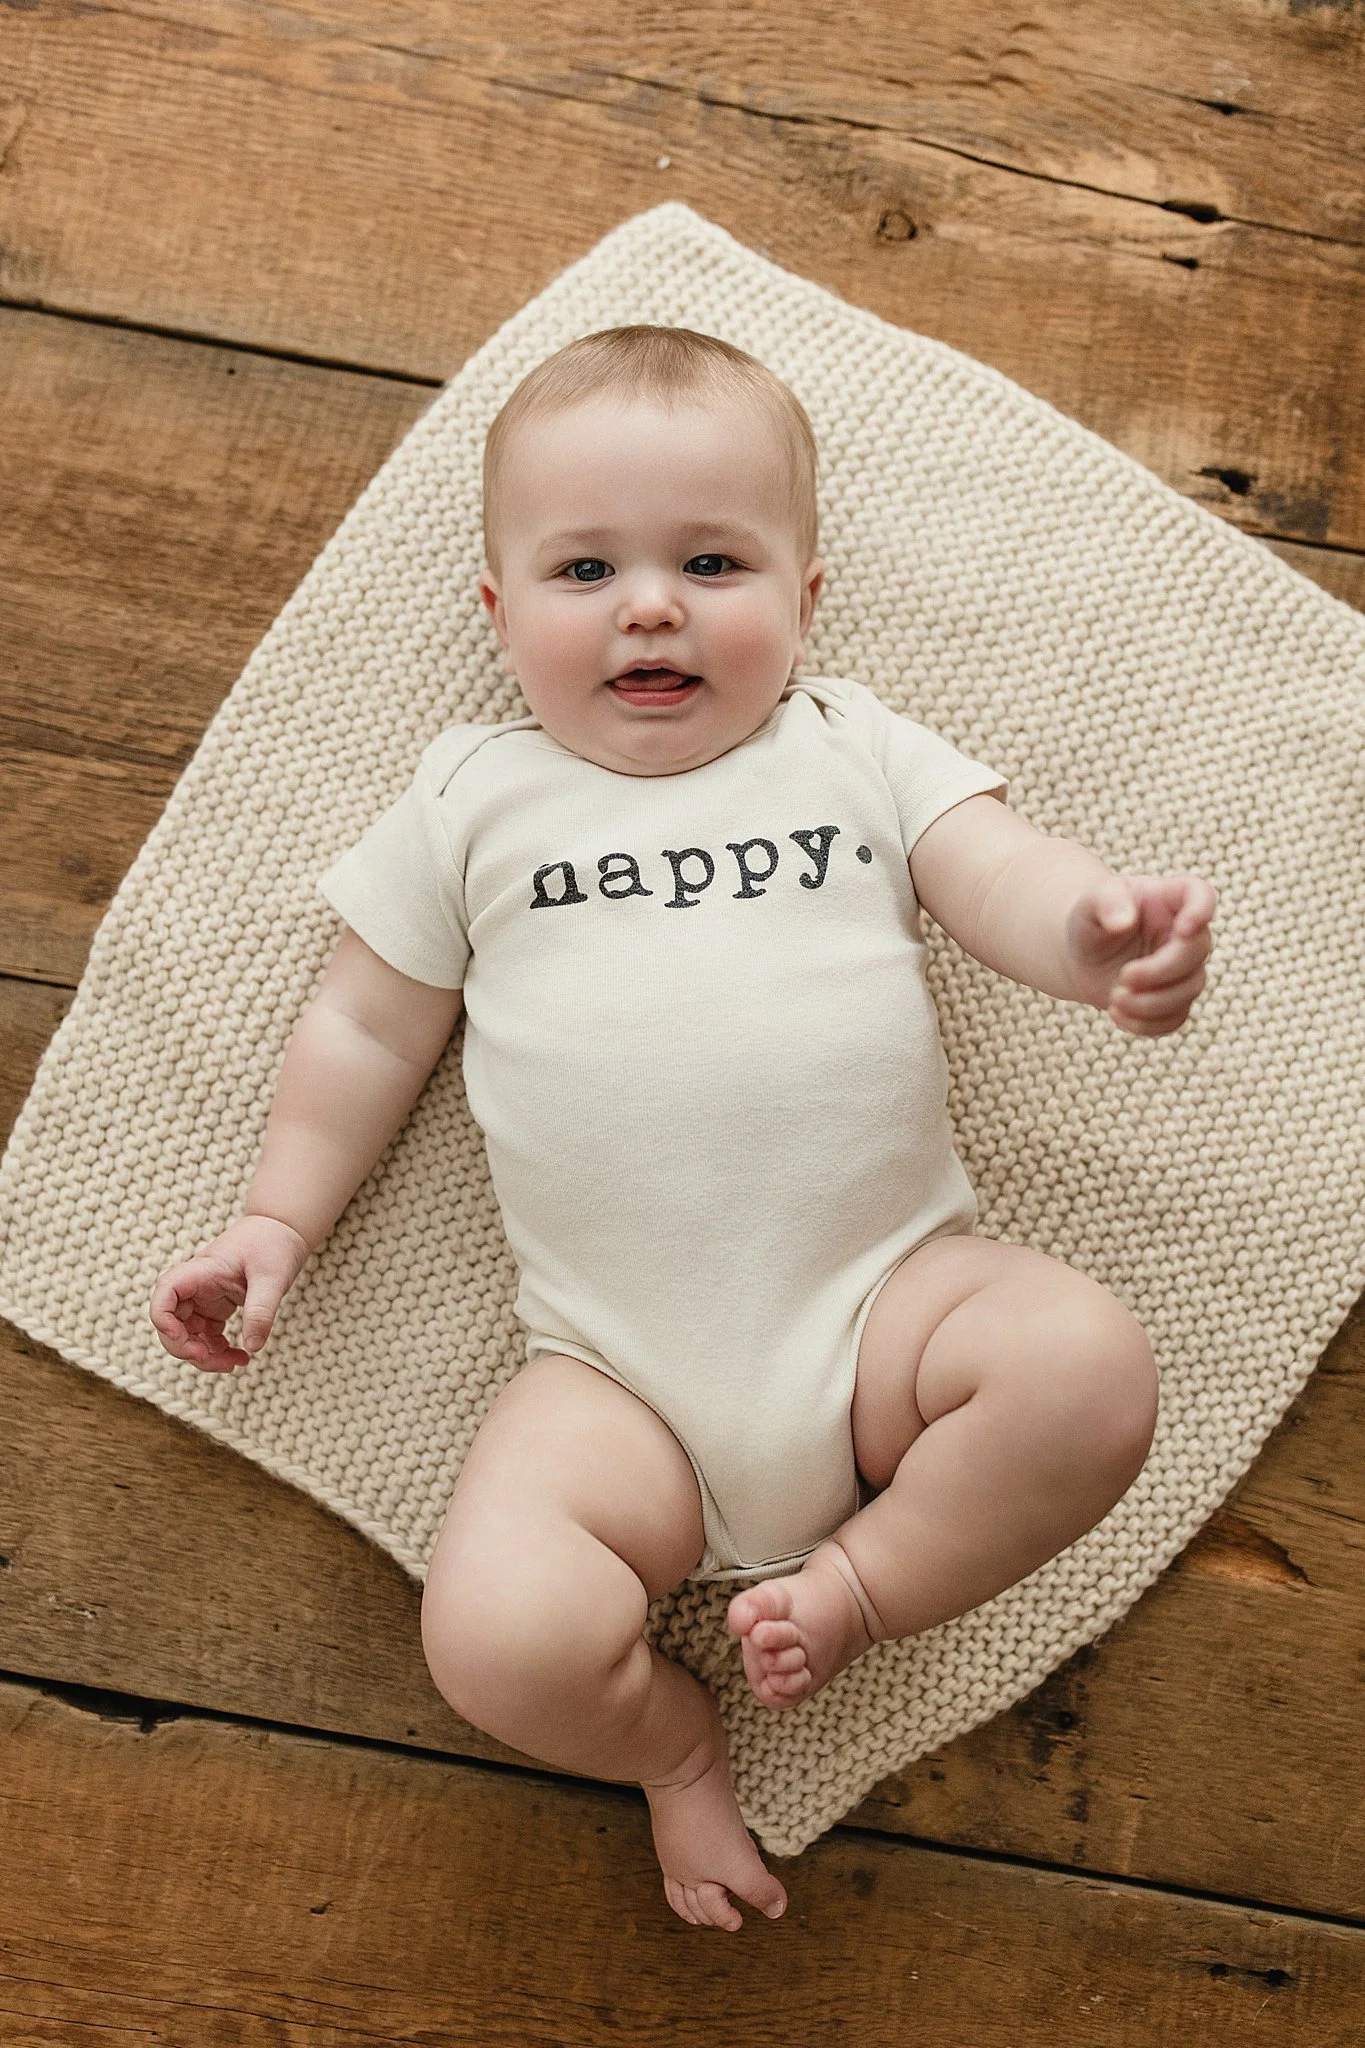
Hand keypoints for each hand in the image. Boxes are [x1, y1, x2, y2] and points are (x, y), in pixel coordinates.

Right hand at [149, 1214, 312, 1370]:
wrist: (283, 1229)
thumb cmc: (274, 1243)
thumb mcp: (273, 1277)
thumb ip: (262, 1310)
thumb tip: (253, 1347)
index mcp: (202, 1271)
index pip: (165, 1293)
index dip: (163, 1319)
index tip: (183, 1339)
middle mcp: (196, 1286)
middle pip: (171, 1323)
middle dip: (186, 1348)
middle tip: (216, 1362)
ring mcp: (204, 1298)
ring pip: (188, 1335)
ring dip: (204, 1356)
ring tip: (236, 1364)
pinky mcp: (216, 1307)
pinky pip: (206, 1336)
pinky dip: (217, 1351)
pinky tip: (240, 1357)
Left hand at [1067, 874, 1216, 1036]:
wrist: (1082, 954)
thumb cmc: (1091, 920)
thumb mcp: (1090, 903)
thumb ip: (1106, 902)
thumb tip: (1123, 922)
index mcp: (1170, 899)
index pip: (1201, 895)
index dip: (1202, 911)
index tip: (1182, 929)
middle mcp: (1185, 933)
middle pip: (1196, 952)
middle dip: (1160, 971)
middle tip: (1124, 977)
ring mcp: (1184, 968)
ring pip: (1189, 991)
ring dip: (1151, 1002)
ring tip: (1114, 998)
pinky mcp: (1173, 999)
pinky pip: (1175, 1018)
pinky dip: (1146, 1024)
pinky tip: (1117, 1014)